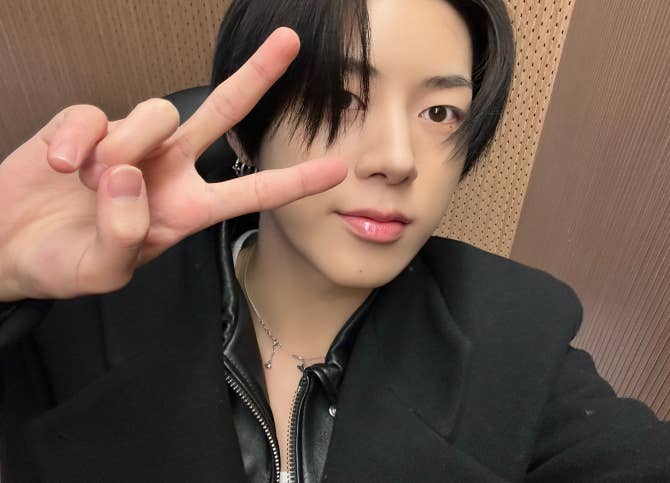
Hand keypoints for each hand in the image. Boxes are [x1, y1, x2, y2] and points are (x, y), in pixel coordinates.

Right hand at [0, 27, 346, 301]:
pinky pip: (93, 114)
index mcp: (185, 209)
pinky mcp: (86, 125)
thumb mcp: (100, 271)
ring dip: (125, 145)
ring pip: (156, 113)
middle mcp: (166, 169)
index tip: (335, 168)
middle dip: (256, 78)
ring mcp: (128, 142)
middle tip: (289, 43)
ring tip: (87, 179)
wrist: (7, 245)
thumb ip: (122, 235)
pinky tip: (57, 166)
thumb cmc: (62, 262)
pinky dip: (76, 140)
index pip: (249, 192)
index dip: (292, 181)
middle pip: (221, 113)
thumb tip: (127, 176)